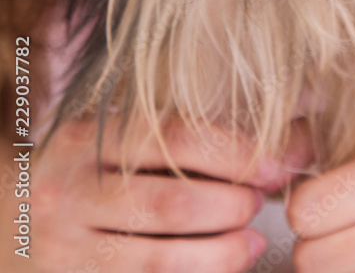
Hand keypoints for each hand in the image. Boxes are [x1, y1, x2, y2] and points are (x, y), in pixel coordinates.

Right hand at [25, 114, 312, 272]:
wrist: (7, 224)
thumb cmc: (86, 174)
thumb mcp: (116, 141)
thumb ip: (182, 138)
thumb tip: (283, 144)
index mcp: (88, 138)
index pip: (172, 138)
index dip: (234, 152)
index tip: (276, 163)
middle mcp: (70, 191)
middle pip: (170, 201)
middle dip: (231, 204)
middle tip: (261, 201)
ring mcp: (66, 248)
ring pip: (159, 258)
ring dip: (221, 252)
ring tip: (252, 239)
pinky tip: (225, 265)